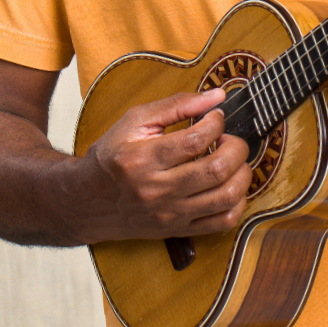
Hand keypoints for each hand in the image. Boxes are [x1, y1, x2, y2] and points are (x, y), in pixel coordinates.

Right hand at [82, 86, 251, 239]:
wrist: (85, 201)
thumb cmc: (112, 156)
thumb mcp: (134, 122)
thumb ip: (176, 105)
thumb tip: (217, 96)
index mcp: (142, 159)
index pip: (196, 140)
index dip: (216, 122)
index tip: (214, 117)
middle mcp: (156, 190)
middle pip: (217, 169)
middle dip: (236, 146)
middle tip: (228, 139)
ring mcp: (169, 214)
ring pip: (226, 196)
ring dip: (242, 172)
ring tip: (232, 160)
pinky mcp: (178, 230)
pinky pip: (224, 221)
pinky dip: (238, 201)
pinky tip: (229, 185)